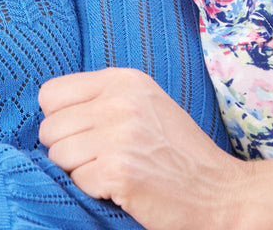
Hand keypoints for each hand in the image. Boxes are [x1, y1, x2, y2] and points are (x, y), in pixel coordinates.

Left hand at [38, 68, 245, 229]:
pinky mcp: (119, 171)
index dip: (60, 119)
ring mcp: (119, 135)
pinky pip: (77, 181)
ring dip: (78, 171)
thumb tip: (51, 110)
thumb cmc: (178, 151)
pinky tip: (121, 187)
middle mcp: (118, 101)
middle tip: (100, 159)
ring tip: (111, 171)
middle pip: (49, 127)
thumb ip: (102, 98)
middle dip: (67, 149)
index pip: (51, 94)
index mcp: (123, 80)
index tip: (82, 133)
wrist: (223, 192)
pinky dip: (94, 190)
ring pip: (58, 155)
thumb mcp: (144, 104)